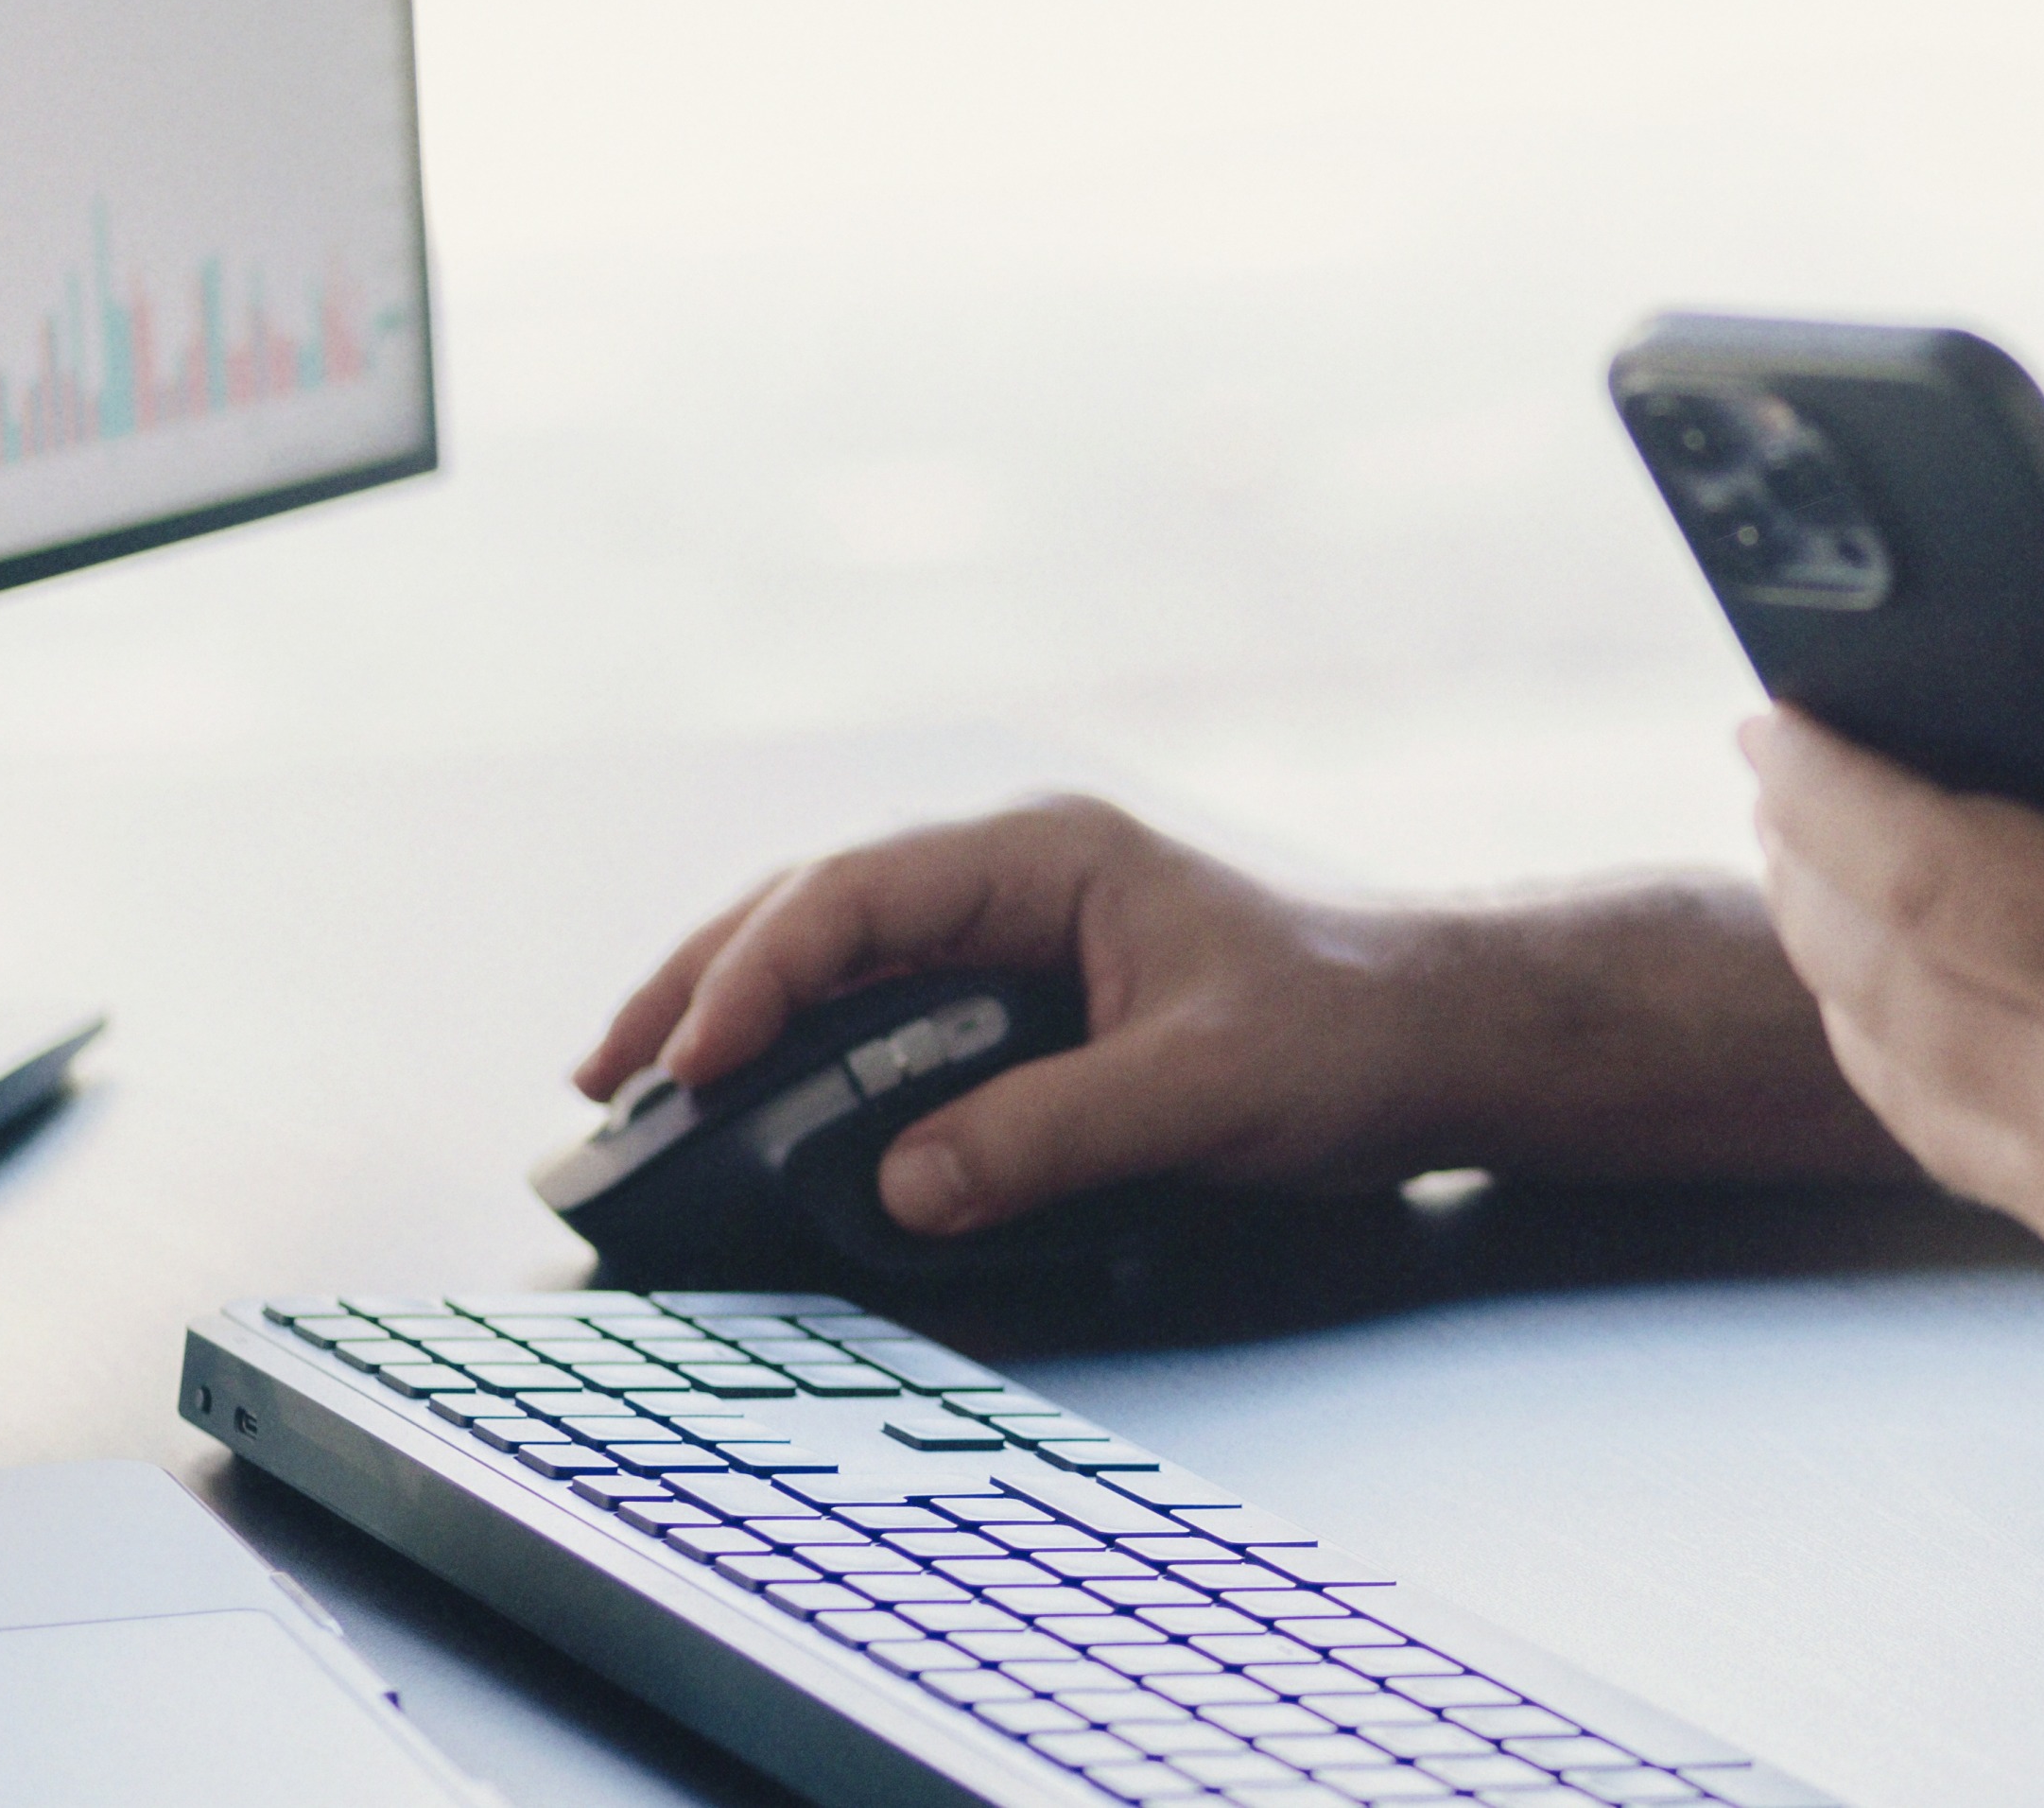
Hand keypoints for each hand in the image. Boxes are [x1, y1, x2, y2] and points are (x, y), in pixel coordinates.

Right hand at [572, 794, 1450, 1236]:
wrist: (1440, 1035)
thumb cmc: (1346, 1030)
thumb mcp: (1204, 1089)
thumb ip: (1052, 1134)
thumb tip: (900, 1185)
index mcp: (1044, 857)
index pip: (855, 898)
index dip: (757, 976)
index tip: (689, 1064)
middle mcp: (1011, 877)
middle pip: (813, 910)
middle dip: (700, 985)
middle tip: (602, 1076)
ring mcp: (1011, 931)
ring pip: (835, 958)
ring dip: (737, 1015)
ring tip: (640, 1091)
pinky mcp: (1022, 997)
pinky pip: (883, 1012)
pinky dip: (805, 1053)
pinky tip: (757, 1105)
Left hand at [1752, 713, 2043, 1801]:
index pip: (1926, 868)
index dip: (1827, 786)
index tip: (1771, 720)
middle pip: (1881, 986)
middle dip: (1808, 873)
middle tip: (1783, 787)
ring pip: (1916, 1097)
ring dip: (1853, 985)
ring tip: (1839, 895)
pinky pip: (2006, 1178)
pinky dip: (1949, 1081)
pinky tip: (1963, 1024)